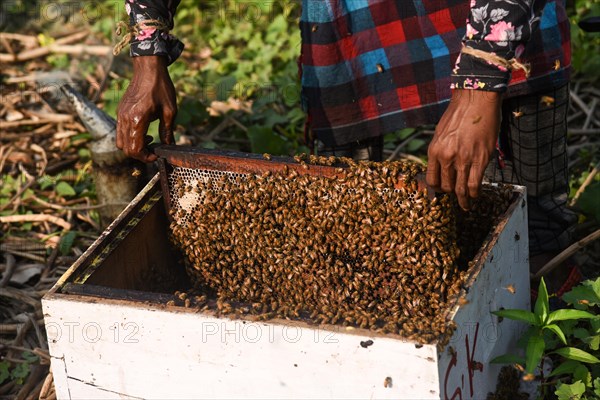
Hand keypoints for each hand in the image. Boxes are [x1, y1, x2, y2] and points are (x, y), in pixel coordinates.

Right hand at [116, 56, 176, 161]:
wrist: (148, 68)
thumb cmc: (161, 88)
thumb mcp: (169, 111)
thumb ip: (167, 131)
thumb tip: (169, 147)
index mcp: (138, 120)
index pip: (135, 149)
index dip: (146, 157)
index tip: (156, 156)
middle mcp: (125, 119)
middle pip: (126, 149)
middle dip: (140, 154)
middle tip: (153, 151)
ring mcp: (120, 115)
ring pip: (121, 142)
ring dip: (133, 146)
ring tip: (149, 140)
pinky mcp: (120, 111)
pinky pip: (120, 132)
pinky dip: (130, 138)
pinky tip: (143, 131)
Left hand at [426, 89, 501, 209]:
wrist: (476, 99)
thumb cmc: (460, 113)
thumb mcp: (441, 132)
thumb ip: (441, 149)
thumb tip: (442, 164)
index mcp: (434, 150)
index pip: (432, 179)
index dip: (437, 188)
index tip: (443, 191)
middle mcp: (446, 157)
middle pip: (446, 186)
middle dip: (451, 194)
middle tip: (456, 197)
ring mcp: (463, 159)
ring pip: (460, 189)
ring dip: (463, 200)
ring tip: (466, 206)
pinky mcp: (480, 159)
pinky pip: (474, 184)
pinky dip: (474, 194)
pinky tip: (475, 196)